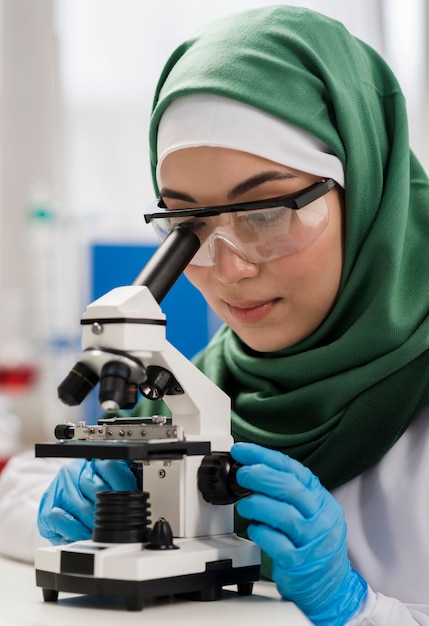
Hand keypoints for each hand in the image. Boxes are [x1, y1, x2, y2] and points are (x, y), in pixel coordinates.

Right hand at [37, 458, 137, 543]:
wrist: (58, 501)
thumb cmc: (87, 494)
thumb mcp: (106, 484)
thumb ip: (121, 486)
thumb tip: (138, 498)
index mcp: (92, 462)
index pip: (112, 467)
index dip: (125, 485)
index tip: (134, 499)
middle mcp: (74, 471)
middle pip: (99, 491)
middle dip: (110, 511)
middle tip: (117, 521)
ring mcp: (59, 488)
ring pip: (83, 508)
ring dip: (94, 524)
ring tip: (101, 530)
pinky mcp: (47, 506)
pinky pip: (63, 520)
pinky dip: (76, 531)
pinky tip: (83, 533)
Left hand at [231, 442, 366, 625]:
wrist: (332, 588)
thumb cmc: (315, 545)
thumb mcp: (312, 512)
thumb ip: (291, 493)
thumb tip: (255, 469)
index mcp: (322, 501)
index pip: (294, 470)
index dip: (265, 457)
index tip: (242, 451)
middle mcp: (321, 518)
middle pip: (290, 489)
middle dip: (260, 477)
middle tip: (242, 475)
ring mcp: (312, 541)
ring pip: (283, 515)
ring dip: (257, 505)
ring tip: (244, 505)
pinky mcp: (299, 563)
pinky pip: (276, 543)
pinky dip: (260, 532)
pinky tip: (255, 529)